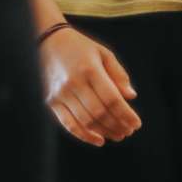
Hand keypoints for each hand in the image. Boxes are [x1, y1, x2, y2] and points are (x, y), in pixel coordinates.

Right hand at [41, 26, 140, 145]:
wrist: (45, 41)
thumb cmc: (78, 47)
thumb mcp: (103, 53)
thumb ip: (118, 74)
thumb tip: (130, 96)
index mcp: (89, 69)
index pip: (112, 99)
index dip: (126, 114)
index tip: (136, 124)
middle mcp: (73, 83)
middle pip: (100, 113)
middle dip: (117, 125)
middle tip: (128, 131)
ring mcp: (60, 93)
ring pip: (86, 121)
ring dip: (105, 132)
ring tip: (117, 135)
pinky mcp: (50, 101)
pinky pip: (68, 123)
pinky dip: (84, 135)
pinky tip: (98, 140)